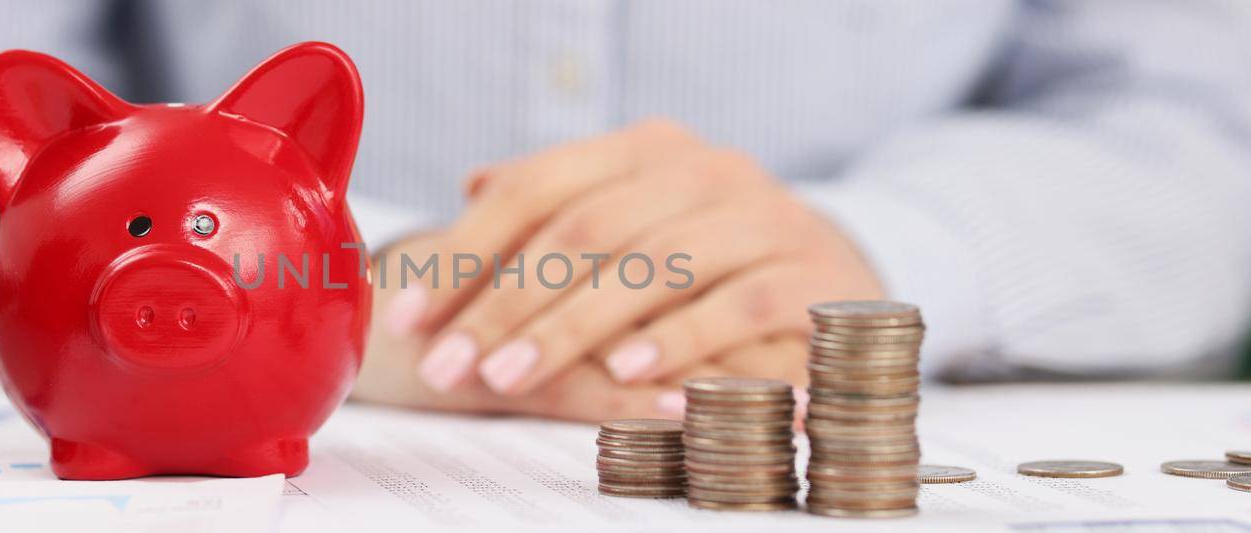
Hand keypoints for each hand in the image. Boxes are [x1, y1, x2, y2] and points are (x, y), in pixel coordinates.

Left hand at [391, 120, 883, 394]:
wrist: (840, 271)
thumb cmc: (711, 257)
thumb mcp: (636, 218)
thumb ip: (560, 204)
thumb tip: (474, 183)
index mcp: (647, 148)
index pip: (536, 188)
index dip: (465, 252)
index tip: (410, 316)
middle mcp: (704, 169)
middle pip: (584, 230)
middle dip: (503, 304)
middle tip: (446, 365)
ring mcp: (762, 217)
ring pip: (651, 265)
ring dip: (570, 328)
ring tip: (508, 377)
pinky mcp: (812, 274)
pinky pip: (736, 304)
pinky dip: (678, 339)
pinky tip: (625, 373)